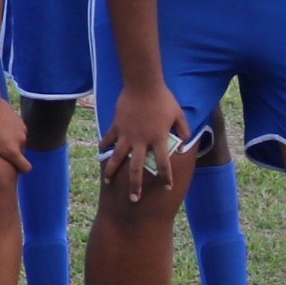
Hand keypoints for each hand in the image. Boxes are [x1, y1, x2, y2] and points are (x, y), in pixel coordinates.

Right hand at [99, 83, 190, 201]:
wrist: (143, 85)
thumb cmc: (164, 99)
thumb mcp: (179, 115)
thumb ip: (183, 131)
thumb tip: (185, 144)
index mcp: (159, 139)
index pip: (163, 164)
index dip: (166, 177)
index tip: (167, 188)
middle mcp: (142, 141)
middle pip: (137, 168)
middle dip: (136, 185)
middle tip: (134, 199)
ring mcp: (126, 134)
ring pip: (117, 158)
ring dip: (112, 171)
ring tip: (108, 182)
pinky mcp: (116, 126)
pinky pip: (108, 140)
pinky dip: (104, 147)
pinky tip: (101, 154)